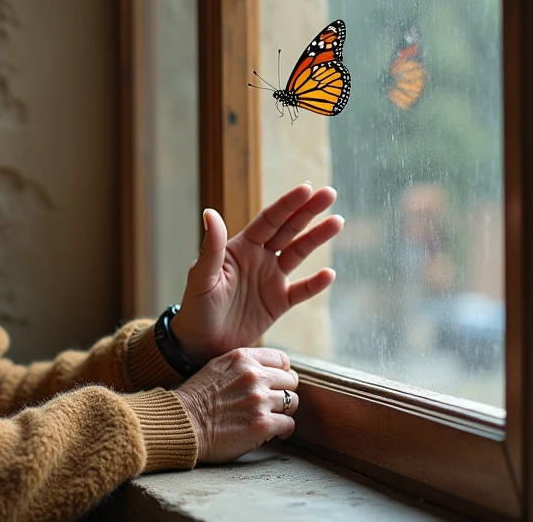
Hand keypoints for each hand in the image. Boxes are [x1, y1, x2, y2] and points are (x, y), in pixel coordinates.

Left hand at [169, 183, 342, 363]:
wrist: (201, 344)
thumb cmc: (195, 308)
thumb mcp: (201, 278)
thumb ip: (211, 248)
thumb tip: (210, 212)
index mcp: (240, 248)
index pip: (268, 220)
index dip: (287, 204)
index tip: (306, 188)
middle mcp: (258, 258)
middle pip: (288, 230)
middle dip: (308, 211)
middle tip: (330, 193)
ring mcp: (270, 280)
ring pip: (298, 254)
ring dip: (317, 238)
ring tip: (337, 221)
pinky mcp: (278, 304)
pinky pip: (302, 291)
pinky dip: (316, 283)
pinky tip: (329, 273)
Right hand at [171, 347, 299, 462]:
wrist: (182, 424)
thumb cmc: (196, 399)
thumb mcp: (217, 367)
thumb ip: (242, 365)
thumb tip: (267, 371)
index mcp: (242, 358)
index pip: (282, 360)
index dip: (281, 373)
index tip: (276, 383)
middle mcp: (253, 376)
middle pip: (290, 381)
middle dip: (284, 392)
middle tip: (274, 403)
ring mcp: (259, 400)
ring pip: (292, 402)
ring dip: (284, 411)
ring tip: (273, 417)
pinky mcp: (262, 424)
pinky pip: (289, 424)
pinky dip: (284, 430)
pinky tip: (275, 432)